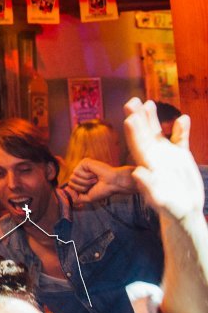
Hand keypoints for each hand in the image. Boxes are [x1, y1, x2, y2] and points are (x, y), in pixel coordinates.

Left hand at [66, 158, 134, 204]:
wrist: (113, 183)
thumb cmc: (103, 190)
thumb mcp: (89, 197)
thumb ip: (78, 198)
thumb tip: (68, 199)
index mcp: (83, 181)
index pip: (70, 185)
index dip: (77, 189)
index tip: (87, 190)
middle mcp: (82, 174)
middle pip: (71, 182)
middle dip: (82, 187)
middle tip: (93, 184)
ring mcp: (83, 167)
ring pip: (73, 177)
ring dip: (85, 181)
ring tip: (95, 179)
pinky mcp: (84, 162)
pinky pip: (76, 172)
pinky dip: (86, 176)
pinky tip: (94, 174)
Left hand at [124, 97, 203, 222]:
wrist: (184, 211)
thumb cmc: (169, 208)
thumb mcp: (158, 199)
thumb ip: (148, 185)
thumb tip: (138, 172)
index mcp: (146, 164)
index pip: (136, 144)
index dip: (133, 131)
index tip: (128, 117)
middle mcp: (153, 156)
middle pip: (143, 133)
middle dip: (137, 117)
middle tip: (131, 101)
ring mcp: (166, 154)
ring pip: (157, 132)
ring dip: (152, 118)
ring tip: (148, 102)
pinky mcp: (180, 156)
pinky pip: (180, 139)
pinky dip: (182, 129)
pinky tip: (183, 118)